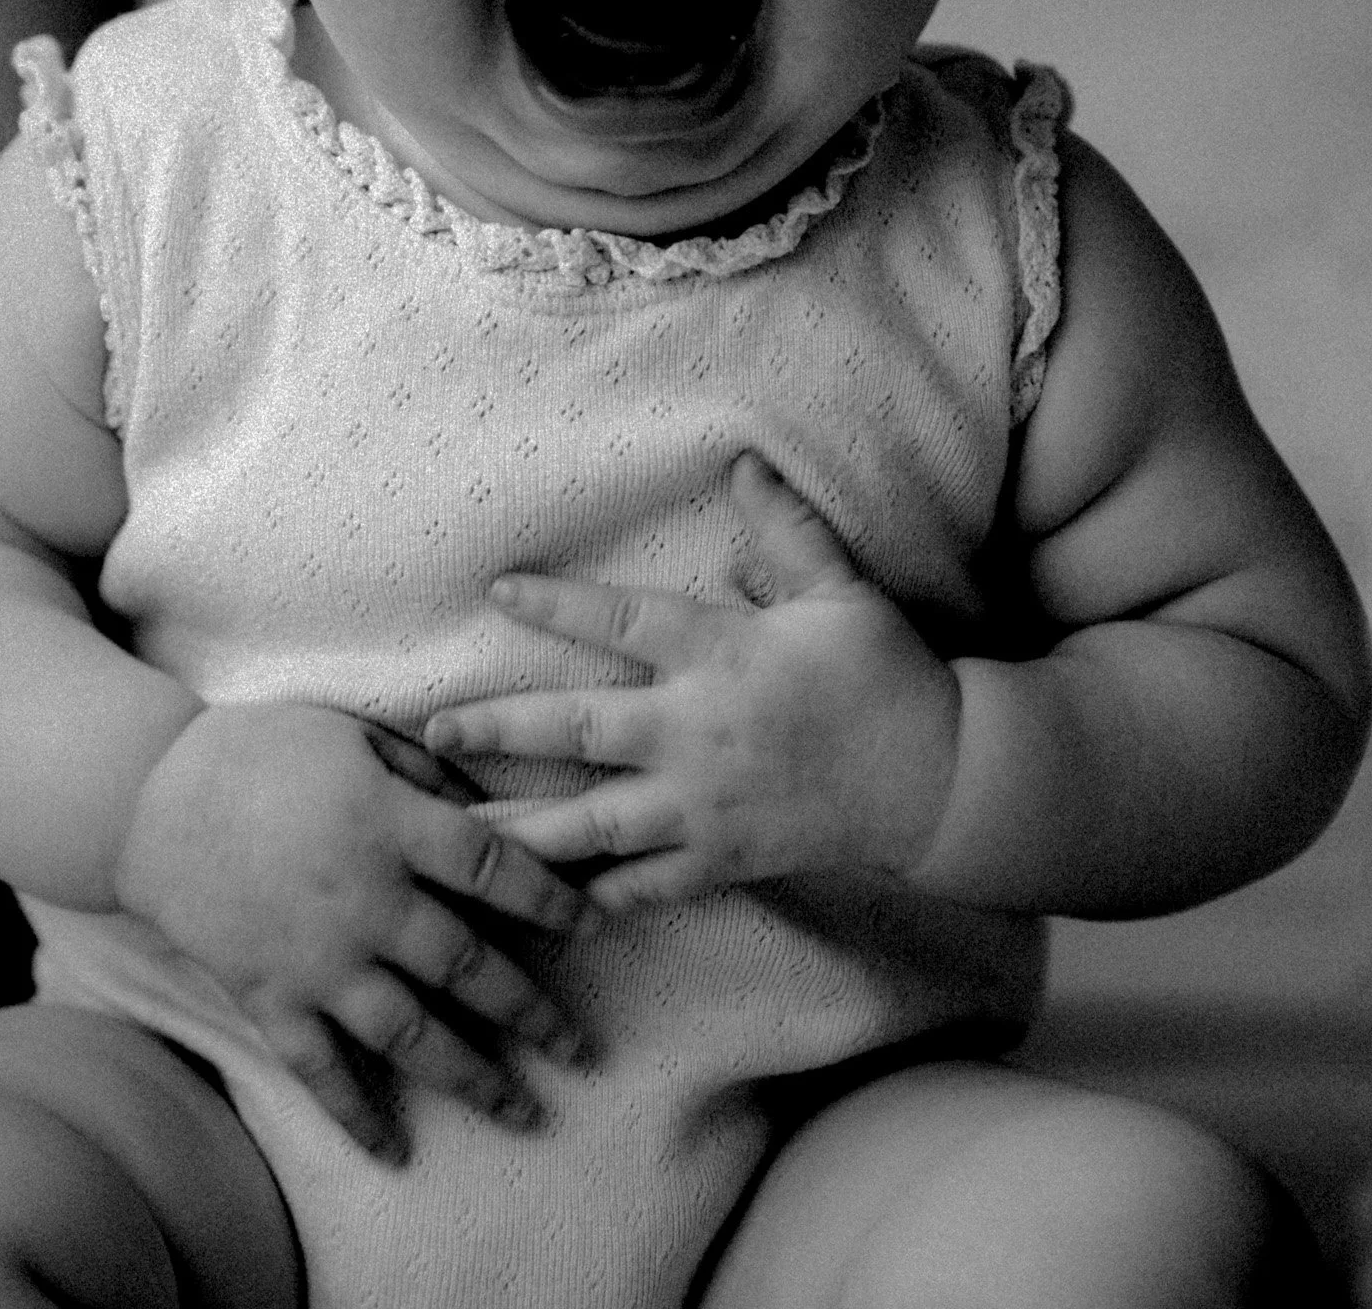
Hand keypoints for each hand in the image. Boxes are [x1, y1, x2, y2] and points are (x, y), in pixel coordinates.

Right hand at [114, 703, 598, 1161]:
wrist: (147, 796)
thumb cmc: (261, 749)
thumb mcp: (354, 733)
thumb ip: (426, 772)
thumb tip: (486, 806)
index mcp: (393, 826)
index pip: (496, 870)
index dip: (552, 900)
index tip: (596, 926)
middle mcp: (367, 901)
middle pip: (468, 966)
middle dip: (532, 1012)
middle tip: (580, 1049)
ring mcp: (317, 958)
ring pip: (409, 1032)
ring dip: (472, 1077)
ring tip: (524, 1111)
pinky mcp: (269, 995)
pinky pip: (319, 1067)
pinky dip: (355, 1115)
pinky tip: (394, 1151)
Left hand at [422, 454, 961, 913]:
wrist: (941, 777)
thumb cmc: (888, 674)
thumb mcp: (843, 590)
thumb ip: (786, 530)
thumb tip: (742, 462)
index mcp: (720, 655)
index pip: (620, 621)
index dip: (555, 605)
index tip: (496, 591)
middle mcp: (696, 731)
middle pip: (574, 728)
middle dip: (496, 728)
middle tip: (430, 736)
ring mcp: (703, 805)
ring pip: (591, 822)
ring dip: (519, 828)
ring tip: (455, 838)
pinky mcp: (721, 861)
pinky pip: (645, 887)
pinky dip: (594, 900)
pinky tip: (544, 908)